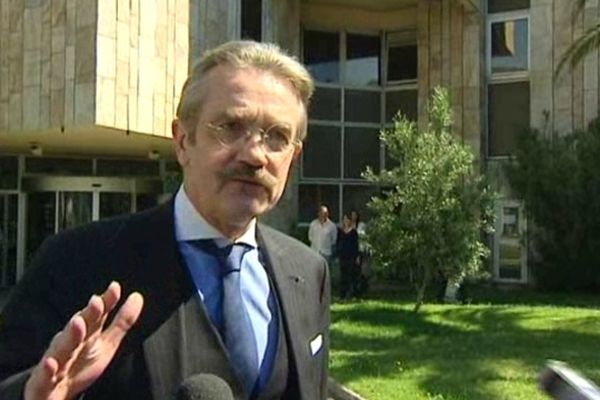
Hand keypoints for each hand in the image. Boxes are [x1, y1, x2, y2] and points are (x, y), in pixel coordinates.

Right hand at [24, 282, 143, 399]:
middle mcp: (70, 344)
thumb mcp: (106, 344)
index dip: (106, 302)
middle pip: (80, 327)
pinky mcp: (43, 382)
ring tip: (78, 323)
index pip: (97, 316)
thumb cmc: (80, 365)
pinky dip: (47, 369)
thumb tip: (137, 296)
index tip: (115, 288)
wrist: (54, 394)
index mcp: (86, 335)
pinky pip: (44, 376)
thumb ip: (122, 322)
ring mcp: (56, 361)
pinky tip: (51, 362)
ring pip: (62, 347)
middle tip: (97, 301)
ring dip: (70, 335)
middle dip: (87, 314)